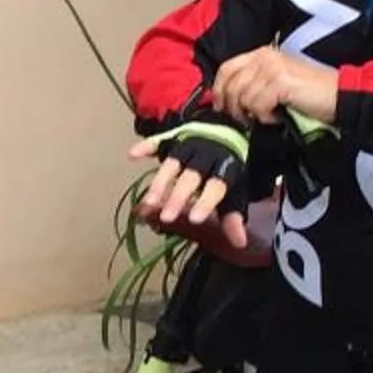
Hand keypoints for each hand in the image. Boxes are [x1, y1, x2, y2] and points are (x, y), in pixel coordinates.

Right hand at [126, 135, 251, 256]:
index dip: (205, 202)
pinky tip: (132, 156)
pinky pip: (158, 141)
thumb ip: (232, 215)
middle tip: (166, 217)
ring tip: (148, 203)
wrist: (225, 129)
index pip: (215, 186)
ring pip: (172, 164)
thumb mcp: (234, 191)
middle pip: (190, 177)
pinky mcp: (172, 138)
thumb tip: (239, 243)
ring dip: (159, 183)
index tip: (194, 220)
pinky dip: (145, 147)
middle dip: (177, 197)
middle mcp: (205, 157)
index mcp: (225, 169)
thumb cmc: (226, 168)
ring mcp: (187, 146)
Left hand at [209, 45, 338, 128]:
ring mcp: (272, 67)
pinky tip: (278, 116)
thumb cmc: (308, 93)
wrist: (339, 96)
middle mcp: (265, 57)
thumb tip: (227, 99)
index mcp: (261, 54)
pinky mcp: (280, 82)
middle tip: (246, 119)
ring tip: (270, 116)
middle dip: (233, 107)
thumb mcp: (275, 82)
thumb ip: (253, 83)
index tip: (222, 107)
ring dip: (253, 113)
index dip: (219, 90)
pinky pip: (257, 105)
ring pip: (243, 97)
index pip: (226, 68)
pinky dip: (266, 117)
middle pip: (230, 84)